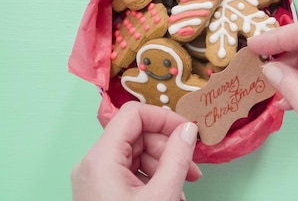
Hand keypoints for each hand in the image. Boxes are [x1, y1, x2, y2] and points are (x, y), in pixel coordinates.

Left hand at [71, 101, 201, 200]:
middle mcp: (93, 164)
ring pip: (136, 154)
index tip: (189, 131)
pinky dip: (153, 178)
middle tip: (193, 169)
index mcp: (101, 159)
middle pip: (137, 135)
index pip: (133, 115)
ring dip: (165, 165)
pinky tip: (169, 195)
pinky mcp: (101, 191)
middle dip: (169, 148)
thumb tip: (188, 130)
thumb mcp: (162, 195)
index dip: (164, 118)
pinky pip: (130, 172)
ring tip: (183, 188)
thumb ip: (177, 157)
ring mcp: (95, 178)